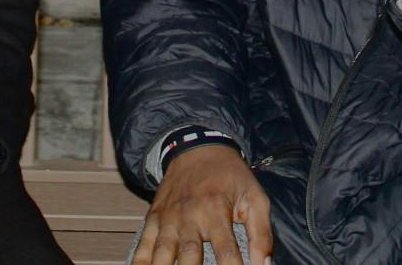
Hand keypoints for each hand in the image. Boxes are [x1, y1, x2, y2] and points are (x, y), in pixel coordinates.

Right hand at [132, 144, 273, 264]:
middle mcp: (189, 216)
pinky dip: (139, 262)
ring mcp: (168, 218)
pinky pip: (142, 245)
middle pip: (189, 255)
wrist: (197, 148)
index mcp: (216, 210)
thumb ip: (261, 233)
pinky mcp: (154, 219)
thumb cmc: (230, 176)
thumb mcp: (255, 197)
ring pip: (162, 252)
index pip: (226, 251)